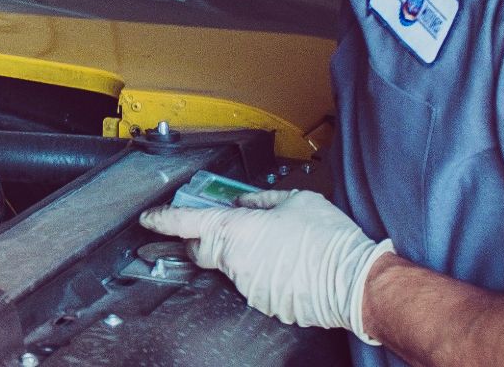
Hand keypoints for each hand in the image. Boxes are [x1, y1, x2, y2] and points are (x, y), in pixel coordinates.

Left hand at [140, 190, 394, 344]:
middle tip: (224, 231)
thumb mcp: (295, 200)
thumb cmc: (328, 238)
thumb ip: (261, 200)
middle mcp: (235, 260)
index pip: (187, 223)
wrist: (354, 280)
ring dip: (244, 257)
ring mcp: (248, 285)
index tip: (149, 219)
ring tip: (279, 247)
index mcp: (236, 229)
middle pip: (203, 250)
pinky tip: (288, 266)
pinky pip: (254, 285)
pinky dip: (264, 275)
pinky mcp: (264, 303)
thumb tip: (244, 203)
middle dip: (203, 240)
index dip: (164, 220)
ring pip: (232, 268)